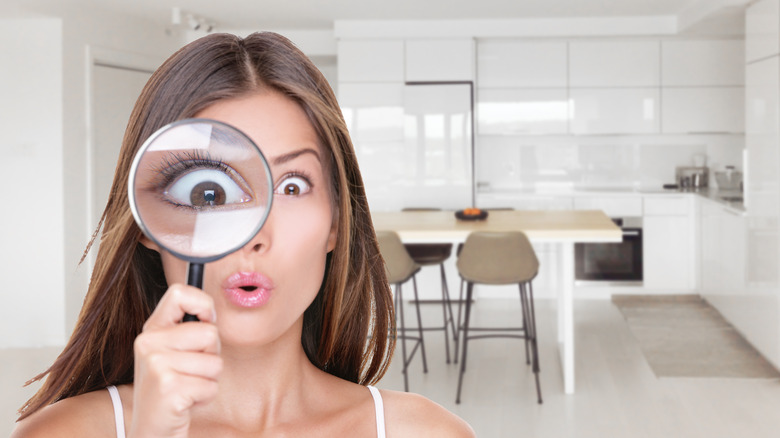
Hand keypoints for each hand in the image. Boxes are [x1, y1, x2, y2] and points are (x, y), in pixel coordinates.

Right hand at [129, 284, 222, 437]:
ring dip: (208, 380)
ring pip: (214, 362)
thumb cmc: (170, 390)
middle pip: (210, 332)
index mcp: (151, 330)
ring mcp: (156, 365)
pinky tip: (185, 403)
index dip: (204, 303)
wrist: (151, 430)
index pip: (179, 293)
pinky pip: (210, 385)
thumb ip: (188, 330)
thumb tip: (211, 311)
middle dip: (211, 355)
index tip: (208, 320)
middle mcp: (148, 343)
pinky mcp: (168, 388)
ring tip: (187, 388)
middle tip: (191, 372)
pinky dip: (205, 397)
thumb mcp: (172, 353)